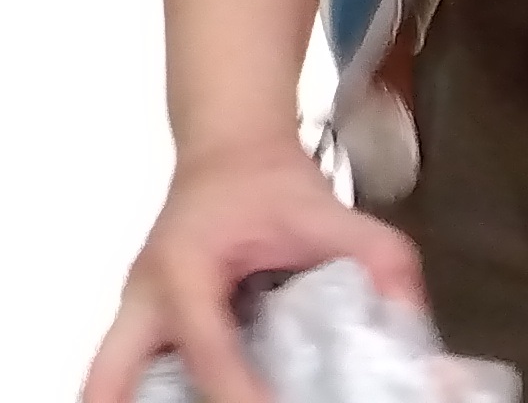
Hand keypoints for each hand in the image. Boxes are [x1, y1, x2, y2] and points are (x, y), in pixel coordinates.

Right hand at [79, 139, 422, 402]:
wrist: (228, 150)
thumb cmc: (268, 184)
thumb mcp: (337, 218)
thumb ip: (384, 270)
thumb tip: (419, 345)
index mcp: (185, 264)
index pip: (206, 348)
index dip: (240, 396)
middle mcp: (146, 293)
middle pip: (111, 374)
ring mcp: (135, 311)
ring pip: (108, 377)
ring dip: (139, 400)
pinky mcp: (141, 326)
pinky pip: (126, 373)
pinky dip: (147, 395)